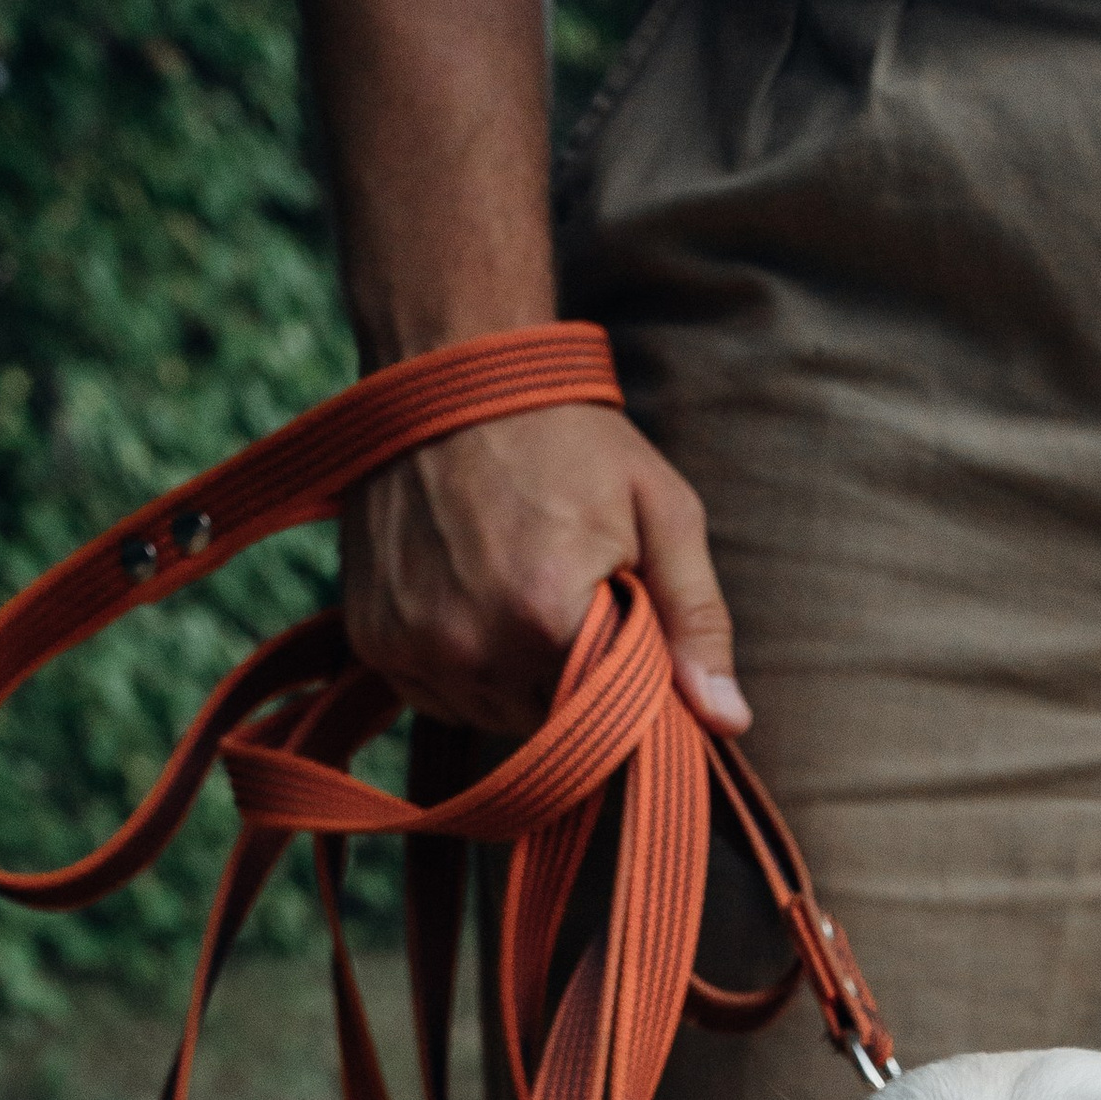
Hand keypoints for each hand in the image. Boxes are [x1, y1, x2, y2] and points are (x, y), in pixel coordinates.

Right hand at [339, 400, 749, 741]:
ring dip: (513, 682)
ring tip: (519, 596)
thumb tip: (728, 721)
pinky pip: (434, 697)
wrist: (451, 374)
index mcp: (545, 618)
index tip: (623, 637)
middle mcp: (469, 646)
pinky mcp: (372, 640)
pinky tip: (472, 605)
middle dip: (568, 684)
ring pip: (488, 717)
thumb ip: (697, 622)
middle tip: (569, 601)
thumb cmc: (569, 438)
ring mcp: (412, 646)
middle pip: (545, 725)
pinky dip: (459, 671)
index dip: (621, 688)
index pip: (606, 722)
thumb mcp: (660, 512)